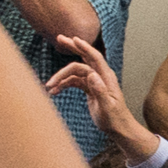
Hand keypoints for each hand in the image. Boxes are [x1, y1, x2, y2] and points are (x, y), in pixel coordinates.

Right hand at [43, 34, 154, 160]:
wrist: (118, 128)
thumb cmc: (114, 119)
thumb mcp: (107, 107)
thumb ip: (100, 91)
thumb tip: (91, 75)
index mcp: (106, 77)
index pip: (95, 58)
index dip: (84, 47)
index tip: (74, 39)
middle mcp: (100, 76)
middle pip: (84, 58)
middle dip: (72, 47)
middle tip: (60, 38)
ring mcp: (94, 81)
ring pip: (75, 72)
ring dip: (61, 77)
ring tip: (48, 86)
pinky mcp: (89, 88)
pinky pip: (74, 82)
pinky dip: (63, 85)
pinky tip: (54, 92)